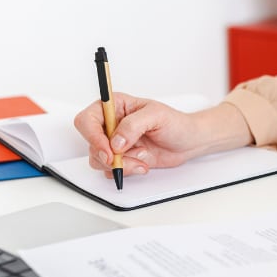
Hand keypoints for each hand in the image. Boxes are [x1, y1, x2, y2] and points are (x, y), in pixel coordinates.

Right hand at [74, 92, 251, 176]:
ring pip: (99, 159)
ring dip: (120, 164)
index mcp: (115, 106)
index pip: (88, 119)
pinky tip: (143, 164)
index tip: (107, 150)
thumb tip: (116, 141)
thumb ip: (133, 125)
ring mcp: (115, 143)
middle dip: (106, 155)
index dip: (93, 136)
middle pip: (90, 142)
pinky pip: (111, 170)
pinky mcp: (122, 158)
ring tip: (142, 158)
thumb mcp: (156, 116)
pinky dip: (127, 170)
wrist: (189, 142)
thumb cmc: (176, 123)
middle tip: (121, 160)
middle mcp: (111, 124)